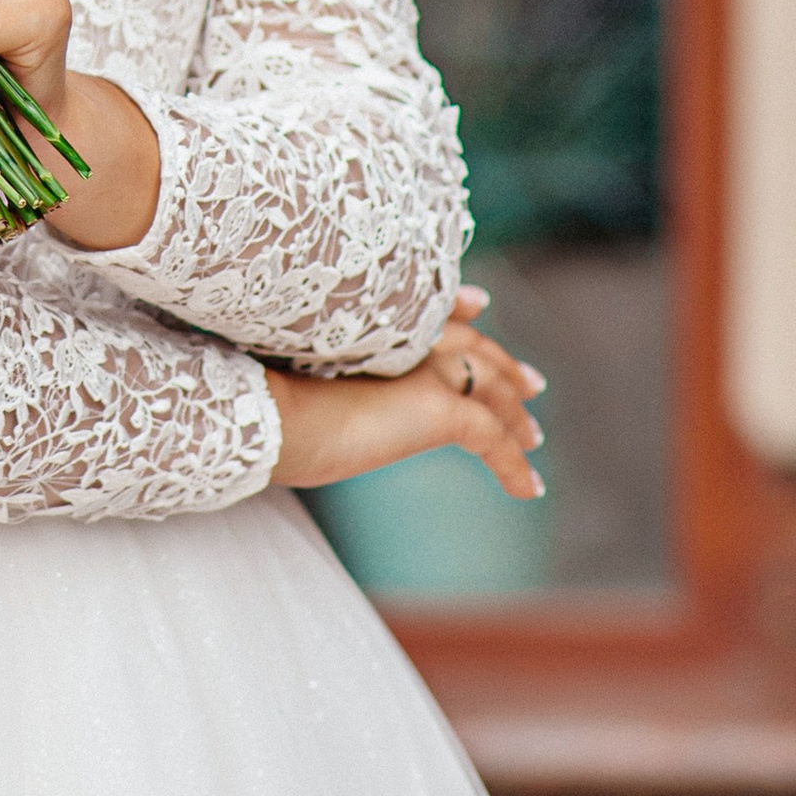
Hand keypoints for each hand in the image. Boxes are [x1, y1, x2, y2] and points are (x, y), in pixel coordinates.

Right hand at [265, 292, 546, 504]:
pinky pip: (489, 436)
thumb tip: (301, 383)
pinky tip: (526, 489)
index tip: (479, 305)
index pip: (431, 307)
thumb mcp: (296, 368)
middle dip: (502, 364)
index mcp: (374, 318)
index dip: (460, 309)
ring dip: (514, 411)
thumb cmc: (264, 392)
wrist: (269, 414)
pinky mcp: (436, 407)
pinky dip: (512, 463)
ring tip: (531, 437)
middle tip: (530, 384)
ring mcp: (423, 366)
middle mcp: (405, 332)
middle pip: (469, 344)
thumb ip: (315, 358)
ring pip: (487, 384)